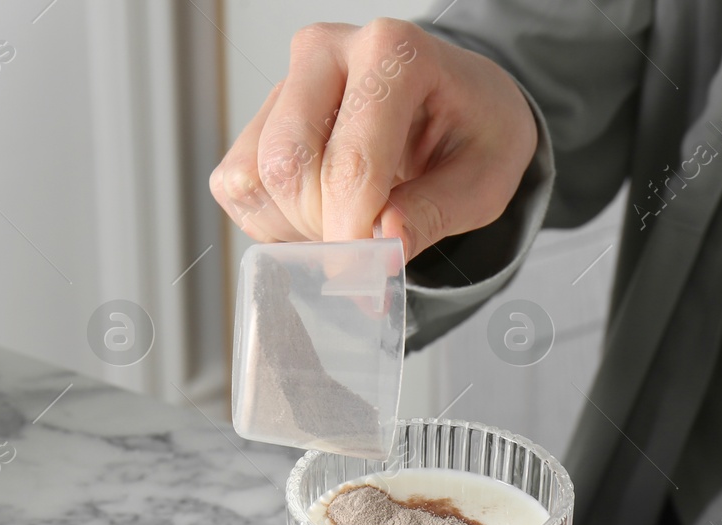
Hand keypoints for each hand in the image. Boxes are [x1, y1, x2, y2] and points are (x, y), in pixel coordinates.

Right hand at [208, 19, 537, 259]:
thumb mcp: (482, 180)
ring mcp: (286, 81)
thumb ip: (433, 214)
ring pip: (255, 178)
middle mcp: (328, 51)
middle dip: (324, 228)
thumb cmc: (471, 131)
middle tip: (368, 245)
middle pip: (288, 167)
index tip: (366, 276)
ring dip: (297, 226)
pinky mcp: (258, 116)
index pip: (351, 160)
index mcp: (394, 52)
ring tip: (351, 220)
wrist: (454, 104)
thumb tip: (383, 245)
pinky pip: (239, 186)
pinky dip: (274, 221)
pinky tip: (321, 213)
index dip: (352, 232)